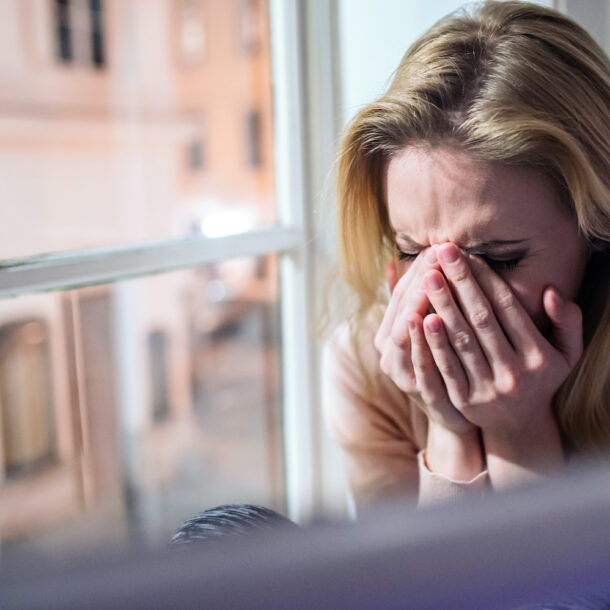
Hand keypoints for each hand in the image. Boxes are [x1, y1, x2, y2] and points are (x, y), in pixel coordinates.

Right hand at [375, 249, 438, 393]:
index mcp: (388, 335)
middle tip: (438, 252)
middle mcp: (389, 353)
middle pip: (402, 310)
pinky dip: (422, 340)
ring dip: (418, 302)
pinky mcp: (420, 393)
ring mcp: (402, 373)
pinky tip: (431, 317)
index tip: (436, 246)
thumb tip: (392, 263)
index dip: (417, 270)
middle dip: (420, 280)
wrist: (458, 416)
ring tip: (431, 275)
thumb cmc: (444, 364)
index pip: (399, 294)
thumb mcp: (426, 331)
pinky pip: (419, 362)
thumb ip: (411, 301)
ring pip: (405, 333)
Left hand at [416, 243, 582, 441]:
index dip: (486, 279)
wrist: (519, 425)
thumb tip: (551, 291)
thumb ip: (568, 321)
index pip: (507, 308)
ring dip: (443, 306)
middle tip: (442, 252)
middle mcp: (514, 372)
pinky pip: (446, 367)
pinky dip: (433, 343)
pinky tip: (421, 318)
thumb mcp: (567, 352)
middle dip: (460, 283)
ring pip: (462, 341)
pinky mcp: (464, 401)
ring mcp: (488, 388)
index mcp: (538, 356)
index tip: (467, 253)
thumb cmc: (541, 377)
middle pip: (481, 319)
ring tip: (428, 276)